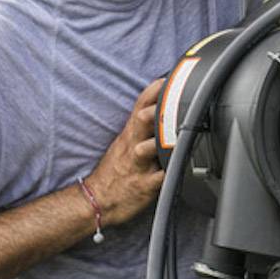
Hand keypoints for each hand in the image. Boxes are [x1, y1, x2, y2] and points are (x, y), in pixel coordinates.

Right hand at [86, 79, 165, 226]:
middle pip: (143, 120)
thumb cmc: (116, 168)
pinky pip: (159, 179)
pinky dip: (170, 173)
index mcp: (130, 133)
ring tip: (178, 136)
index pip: (141, 104)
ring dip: (162, 141)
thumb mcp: (126, 141)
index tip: (170, 78)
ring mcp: (138, 165)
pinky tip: (182, 168)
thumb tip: (162, 105)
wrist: (97, 200)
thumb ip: (143, 124)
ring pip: (148, 148)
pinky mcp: (144, 186)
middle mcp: (133, 145)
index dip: (155, 90)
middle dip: (156, 110)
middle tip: (174, 101)